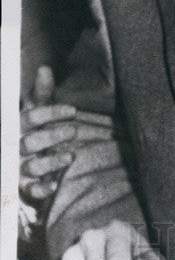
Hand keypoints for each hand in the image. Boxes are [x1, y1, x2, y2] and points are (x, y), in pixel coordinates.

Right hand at [20, 66, 112, 201]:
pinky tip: (53, 186)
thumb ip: (41, 93)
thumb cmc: (30, 129)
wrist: (16, 160)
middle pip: (31, 142)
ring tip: (70, 156)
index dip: (51, 113)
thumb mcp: (35, 110)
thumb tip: (45, 68)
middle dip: (53, 136)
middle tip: (74, 131)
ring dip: (51, 162)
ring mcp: (17, 167)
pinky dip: (41, 190)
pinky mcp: (22, 186)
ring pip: (32, 166)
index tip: (73, 110)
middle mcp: (15, 146)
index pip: (31, 117)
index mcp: (17, 125)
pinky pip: (29, 190)